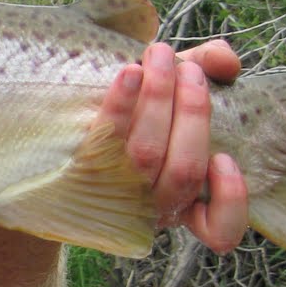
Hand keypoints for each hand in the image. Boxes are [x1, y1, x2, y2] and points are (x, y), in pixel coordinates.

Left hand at [97, 40, 248, 251]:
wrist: (54, 139)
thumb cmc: (133, 115)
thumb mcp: (174, 95)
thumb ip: (207, 70)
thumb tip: (228, 63)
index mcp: (183, 201)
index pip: (220, 231)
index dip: (231, 200)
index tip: (225, 159)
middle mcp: (152, 206)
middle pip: (184, 171)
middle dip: (193, 112)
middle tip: (188, 69)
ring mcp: (115, 192)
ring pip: (147, 154)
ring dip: (160, 99)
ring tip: (161, 56)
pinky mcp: (81, 170)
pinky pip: (103, 139)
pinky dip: (120, 104)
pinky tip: (130, 72)